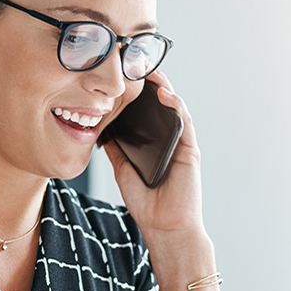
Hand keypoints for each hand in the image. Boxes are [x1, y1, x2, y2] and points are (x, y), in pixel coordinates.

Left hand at [102, 71, 209, 268]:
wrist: (165, 228)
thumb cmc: (146, 204)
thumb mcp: (123, 170)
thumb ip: (116, 149)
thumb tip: (100, 129)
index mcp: (153, 143)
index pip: (145, 111)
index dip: (135, 91)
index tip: (120, 73)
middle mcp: (168, 139)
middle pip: (160, 103)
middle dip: (148, 81)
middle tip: (132, 62)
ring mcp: (181, 142)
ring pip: (173, 106)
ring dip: (162, 86)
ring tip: (148, 68)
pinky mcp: (190, 150)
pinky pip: (184, 122)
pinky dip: (176, 105)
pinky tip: (164, 94)